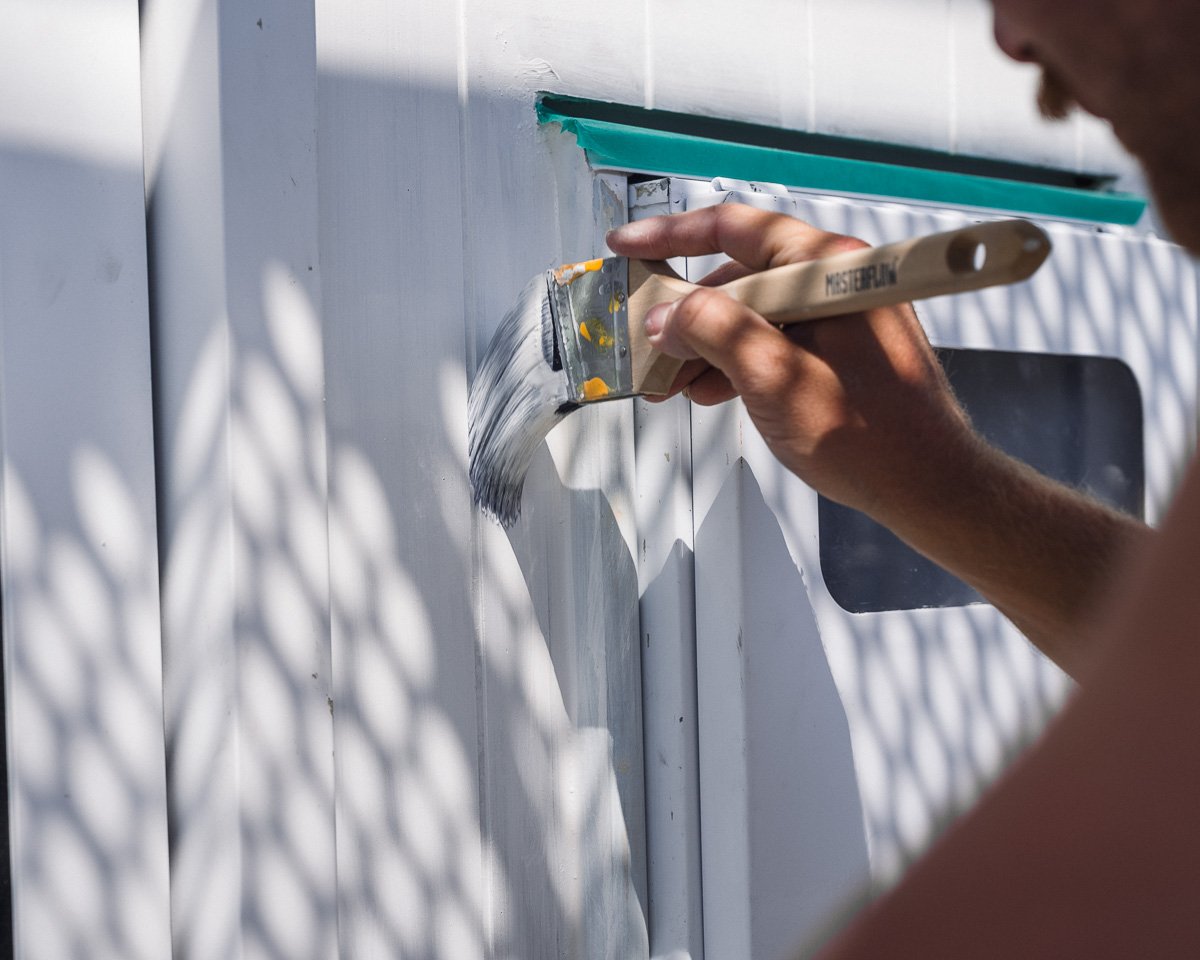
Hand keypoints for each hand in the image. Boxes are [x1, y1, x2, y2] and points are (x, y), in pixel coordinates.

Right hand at [606, 203, 978, 520]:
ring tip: (669, 379)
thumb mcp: (774, 379)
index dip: (671, 236)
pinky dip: (737, 360)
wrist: (929, 486)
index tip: (626, 245)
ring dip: (706, 343)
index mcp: (827, 268)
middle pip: (738, 275)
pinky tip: (709, 387)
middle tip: (644, 340)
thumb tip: (667, 315)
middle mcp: (836, 279)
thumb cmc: (871, 437)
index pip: (734, 229)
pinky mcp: (841, 345)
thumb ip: (714, 333)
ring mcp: (840, 313)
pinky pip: (775, 338)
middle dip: (685, 312)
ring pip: (752, 312)